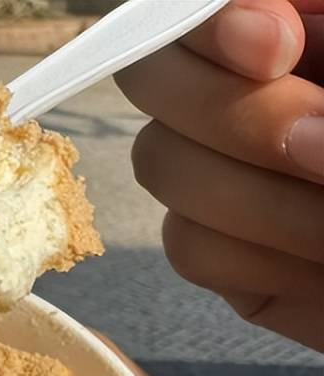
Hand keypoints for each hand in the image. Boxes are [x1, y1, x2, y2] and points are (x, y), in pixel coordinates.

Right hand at [115, 0, 323, 351]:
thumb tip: (270, 27)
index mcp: (299, 25)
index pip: (190, 9)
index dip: (211, 25)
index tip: (280, 48)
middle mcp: (249, 91)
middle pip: (154, 81)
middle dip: (238, 119)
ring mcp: (228, 174)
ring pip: (162, 165)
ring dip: (258, 202)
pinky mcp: (225, 252)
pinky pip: (187, 247)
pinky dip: (256, 258)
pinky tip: (323, 266)